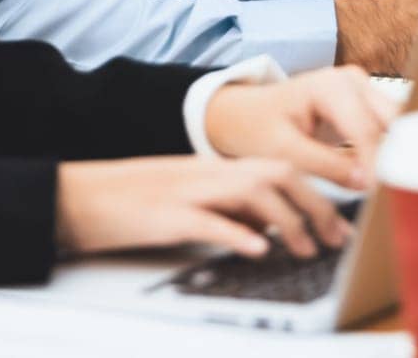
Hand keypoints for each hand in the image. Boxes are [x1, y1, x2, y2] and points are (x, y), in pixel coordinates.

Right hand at [56, 156, 351, 259]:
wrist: (78, 196)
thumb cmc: (133, 204)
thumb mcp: (190, 201)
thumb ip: (229, 208)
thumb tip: (270, 227)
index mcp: (215, 168)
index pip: (279, 167)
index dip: (316, 194)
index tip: (339, 226)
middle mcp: (208, 173)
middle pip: (277, 173)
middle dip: (314, 205)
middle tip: (336, 240)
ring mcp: (188, 191)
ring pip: (252, 191)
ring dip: (287, 220)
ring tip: (306, 249)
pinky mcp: (166, 215)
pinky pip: (208, 220)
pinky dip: (238, 233)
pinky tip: (259, 249)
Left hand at [205, 65, 401, 188]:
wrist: (249, 114)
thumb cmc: (260, 129)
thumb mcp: (283, 151)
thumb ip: (325, 165)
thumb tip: (367, 183)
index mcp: (330, 85)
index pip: (365, 130)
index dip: (378, 167)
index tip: (385, 201)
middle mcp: (353, 80)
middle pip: (391, 122)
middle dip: (397, 159)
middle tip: (400, 198)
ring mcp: (363, 88)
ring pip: (396, 125)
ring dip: (399, 156)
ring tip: (398, 193)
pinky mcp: (366, 103)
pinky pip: (388, 128)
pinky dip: (391, 153)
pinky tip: (391, 181)